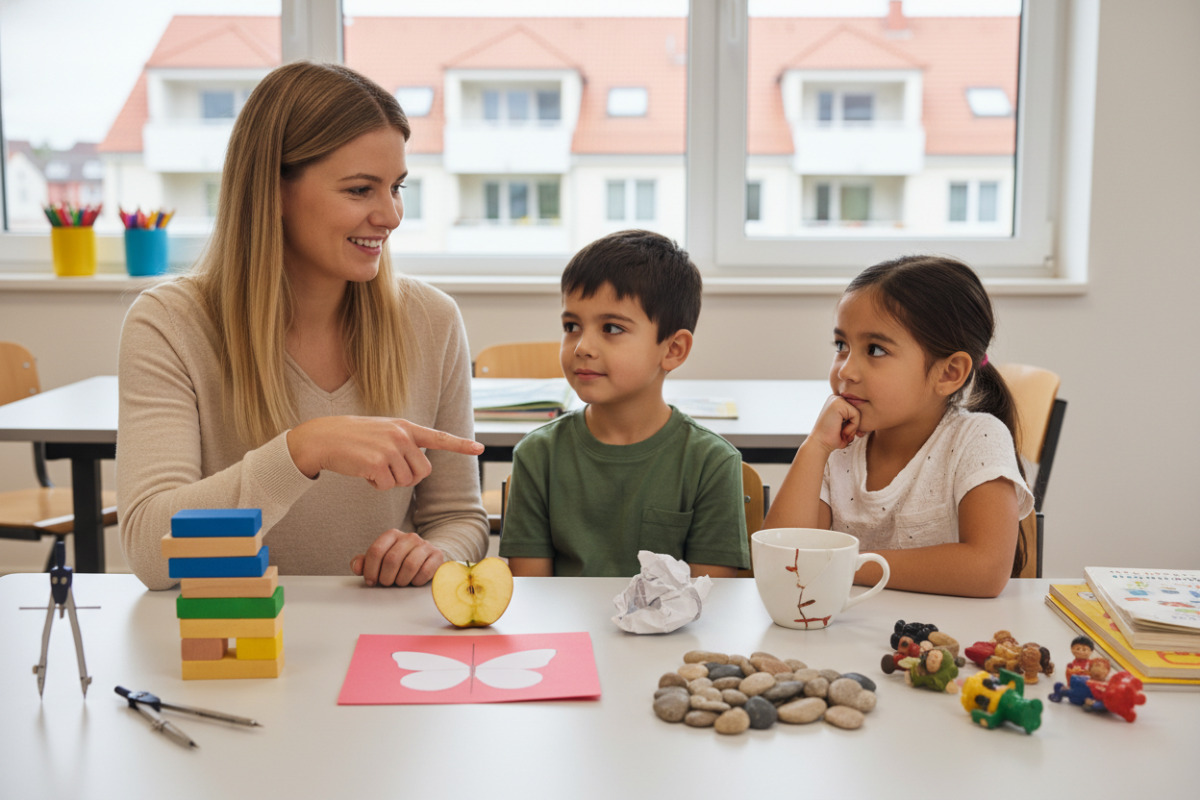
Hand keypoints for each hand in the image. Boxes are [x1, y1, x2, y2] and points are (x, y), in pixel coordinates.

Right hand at [287, 416, 483, 487]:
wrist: (324, 438)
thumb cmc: (354, 437)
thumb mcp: (384, 432)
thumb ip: (405, 443)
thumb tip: (422, 469)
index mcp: (406, 427)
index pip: (439, 437)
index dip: (460, 445)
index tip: (479, 448)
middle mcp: (402, 436)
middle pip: (423, 472)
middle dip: (408, 477)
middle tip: (387, 468)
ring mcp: (390, 449)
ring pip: (405, 482)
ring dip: (388, 481)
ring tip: (371, 464)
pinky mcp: (377, 464)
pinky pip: (386, 486)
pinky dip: (375, 485)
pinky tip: (362, 470)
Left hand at [351, 529, 444, 586]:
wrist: (426, 557)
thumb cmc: (399, 561)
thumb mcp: (380, 560)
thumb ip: (364, 562)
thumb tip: (357, 567)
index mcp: (392, 535)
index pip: (376, 551)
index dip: (370, 570)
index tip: (371, 581)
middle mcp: (409, 537)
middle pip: (391, 559)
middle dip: (386, 577)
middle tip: (386, 583)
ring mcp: (424, 545)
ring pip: (409, 566)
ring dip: (401, 580)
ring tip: (400, 582)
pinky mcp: (437, 555)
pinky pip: (425, 571)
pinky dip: (416, 581)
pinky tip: (414, 581)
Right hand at [810, 394, 863, 451]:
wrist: (820, 444)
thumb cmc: (832, 438)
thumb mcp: (846, 426)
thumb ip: (855, 418)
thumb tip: (871, 414)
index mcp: (837, 402)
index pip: (856, 410)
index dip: (855, 423)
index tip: (848, 434)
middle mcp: (836, 398)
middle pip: (858, 410)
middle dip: (855, 425)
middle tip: (844, 434)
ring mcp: (836, 400)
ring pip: (858, 412)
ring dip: (853, 427)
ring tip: (842, 433)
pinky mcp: (838, 404)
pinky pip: (856, 415)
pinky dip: (852, 426)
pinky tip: (842, 431)